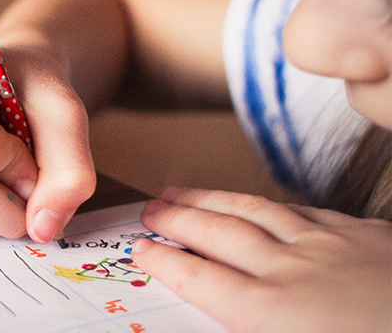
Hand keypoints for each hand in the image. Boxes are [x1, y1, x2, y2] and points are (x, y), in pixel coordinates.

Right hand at [132, 187, 391, 331]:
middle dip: (178, 218)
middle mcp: (293, 271)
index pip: (200, 278)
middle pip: (219, 233)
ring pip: (258, 210)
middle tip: (150, 207)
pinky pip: (310, 211)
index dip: (165, 260)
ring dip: (214, 199)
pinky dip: (276, 205)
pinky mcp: (372, 237)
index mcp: (271, 315)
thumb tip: (220, 325)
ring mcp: (334, 247)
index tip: (140, 247)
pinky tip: (270, 204)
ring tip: (185, 190)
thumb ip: (250, 330)